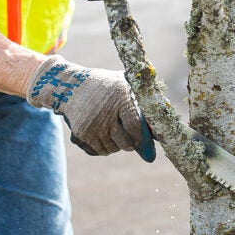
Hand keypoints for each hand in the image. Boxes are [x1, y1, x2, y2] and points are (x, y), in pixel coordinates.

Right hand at [25, 55, 141, 155]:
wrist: (71, 86)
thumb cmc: (106, 86)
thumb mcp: (125, 83)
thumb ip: (145, 101)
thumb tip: (163, 126)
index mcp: (120, 97)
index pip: (136, 127)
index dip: (143, 139)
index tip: (147, 144)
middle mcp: (106, 112)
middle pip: (126, 143)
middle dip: (131, 143)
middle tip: (129, 136)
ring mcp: (93, 124)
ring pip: (114, 148)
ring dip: (117, 144)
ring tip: (112, 129)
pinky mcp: (82, 133)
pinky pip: (101, 151)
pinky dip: (105, 147)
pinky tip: (103, 133)